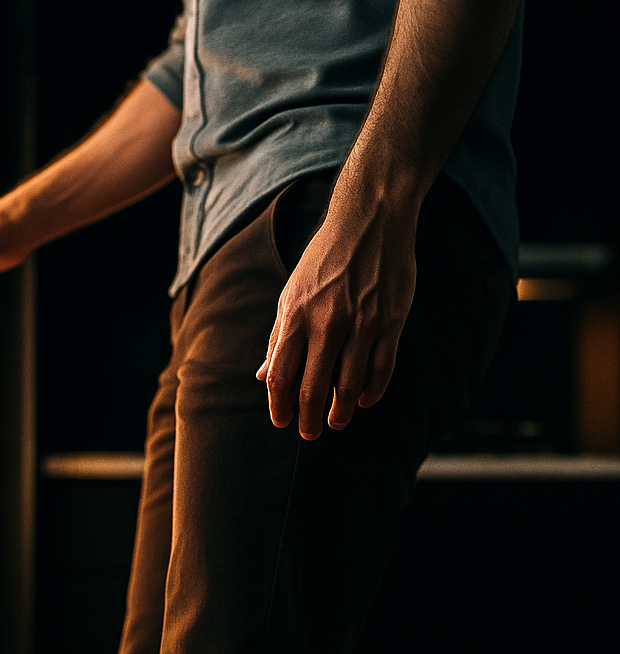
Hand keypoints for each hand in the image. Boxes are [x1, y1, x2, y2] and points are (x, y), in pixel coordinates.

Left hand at [257, 194, 418, 438]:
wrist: (371, 218)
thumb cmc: (326, 258)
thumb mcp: (292, 292)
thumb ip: (279, 336)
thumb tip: (263, 376)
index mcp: (296, 315)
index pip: (281, 376)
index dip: (279, 406)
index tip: (282, 422)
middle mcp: (327, 323)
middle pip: (313, 389)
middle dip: (309, 420)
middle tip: (310, 434)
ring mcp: (362, 323)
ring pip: (349, 385)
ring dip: (341, 412)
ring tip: (336, 421)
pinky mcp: (391, 321)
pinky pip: (381, 369)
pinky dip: (372, 392)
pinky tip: (364, 401)